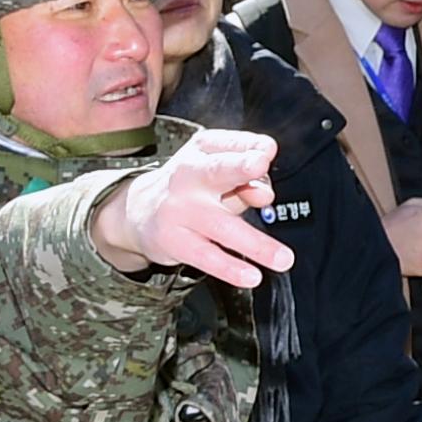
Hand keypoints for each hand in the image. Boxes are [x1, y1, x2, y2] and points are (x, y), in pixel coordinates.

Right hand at [95, 128, 295, 287]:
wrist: (138, 209)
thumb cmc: (191, 184)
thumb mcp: (216, 166)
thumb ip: (246, 174)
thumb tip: (266, 191)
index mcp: (204, 150)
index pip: (233, 145)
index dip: (253, 150)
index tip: (266, 156)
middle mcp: (188, 175)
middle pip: (217, 171)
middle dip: (240, 173)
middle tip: (265, 191)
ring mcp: (179, 209)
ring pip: (221, 225)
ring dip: (255, 244)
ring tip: (282, 258)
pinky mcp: (173, 240)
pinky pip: (206, 256)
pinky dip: (230, 268)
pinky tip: (251, 276)